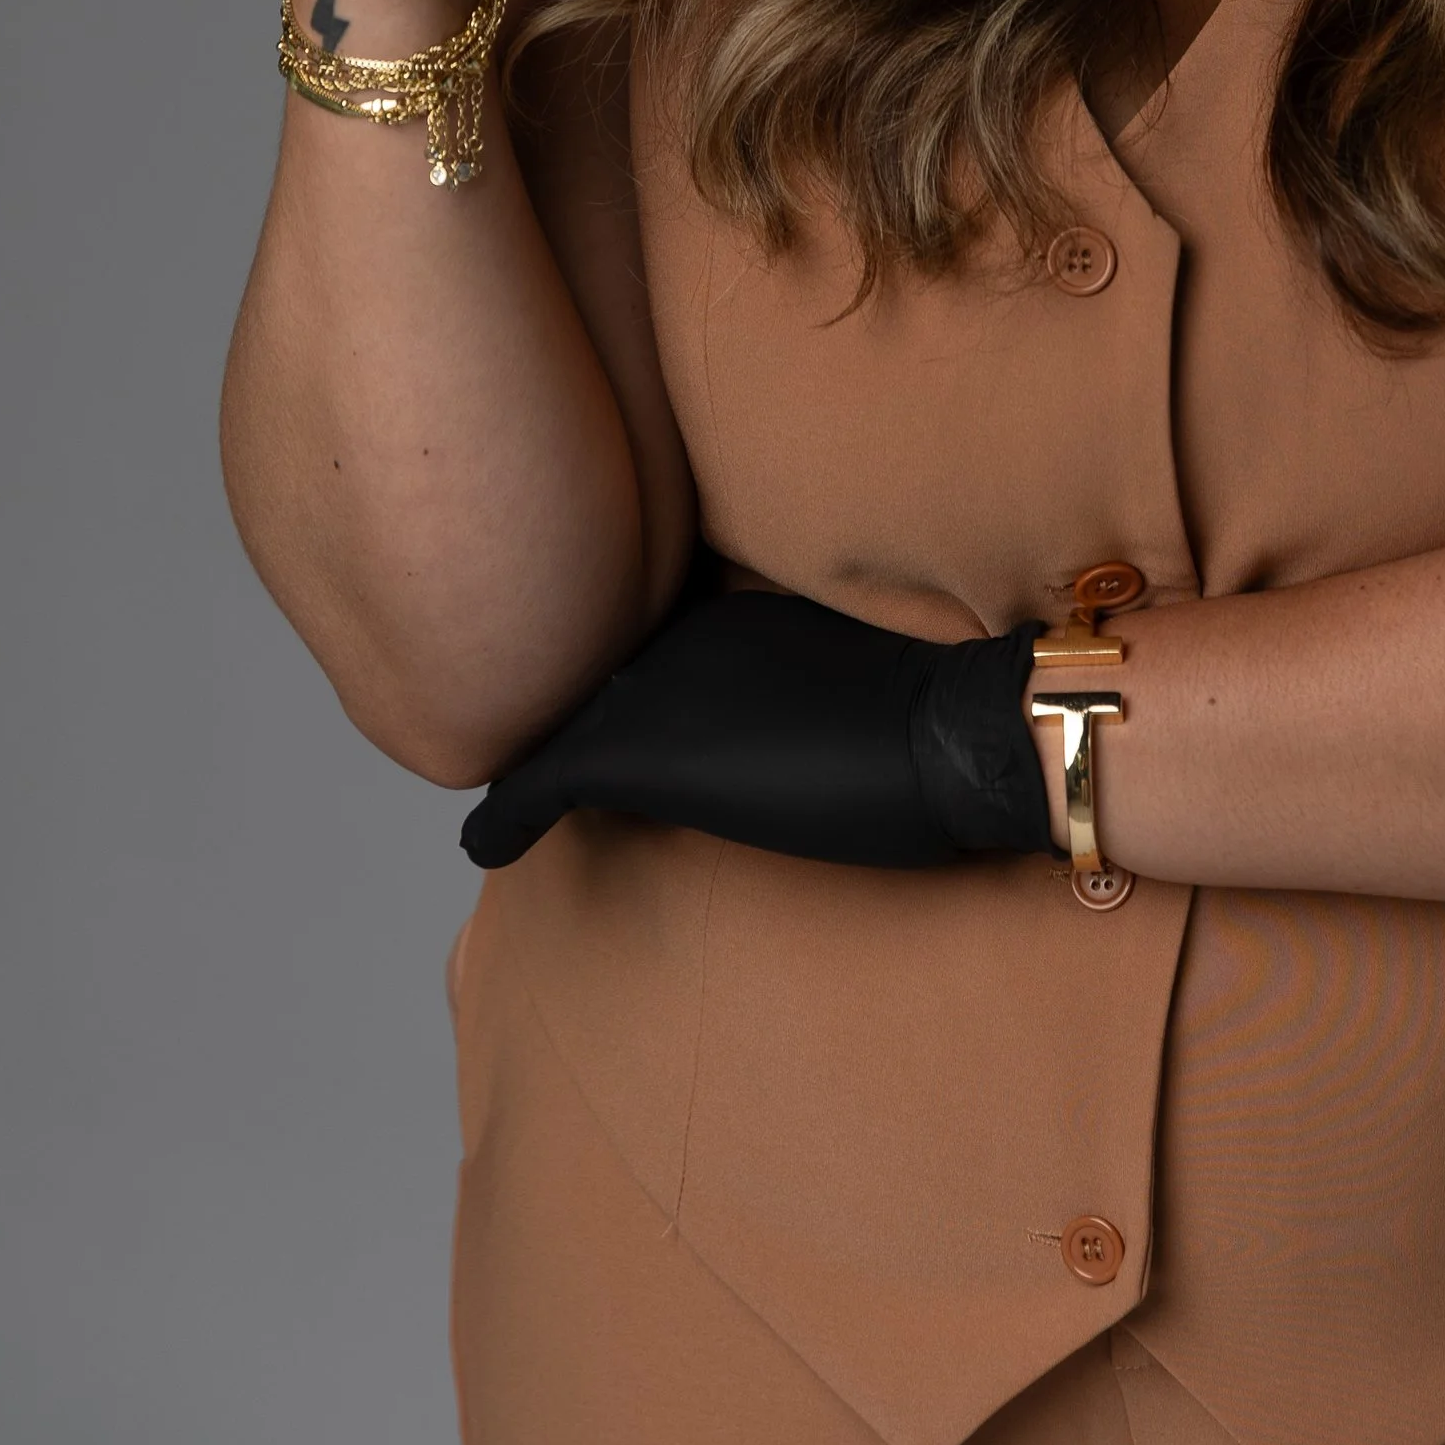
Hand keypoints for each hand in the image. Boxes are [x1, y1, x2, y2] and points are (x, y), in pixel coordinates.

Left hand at [459, 586, 1053, 872]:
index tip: (587, 699)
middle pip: (592, 677)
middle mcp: (672, 628)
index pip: (641, 640)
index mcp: (722, 601)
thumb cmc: (936, 705)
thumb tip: (785, 698)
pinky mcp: (633, 752)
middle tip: (534, 758)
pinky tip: (483, 843)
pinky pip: (538, 783)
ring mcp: (648, 682)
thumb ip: (784, 665)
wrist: (961, 726)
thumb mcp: (842, 665)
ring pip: (562, 720)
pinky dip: (506, 816)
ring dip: (537, 757)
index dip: (613, 680)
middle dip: (564, 714)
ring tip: (506, 793)